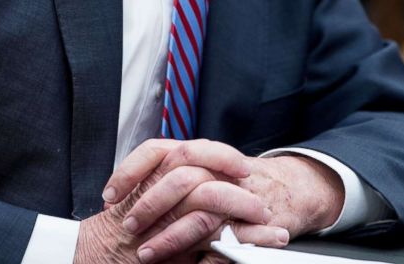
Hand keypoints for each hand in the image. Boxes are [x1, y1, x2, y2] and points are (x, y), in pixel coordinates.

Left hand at [94, 142, 345, 260]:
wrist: (292, 188)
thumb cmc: (238, 181)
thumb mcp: (204, 170)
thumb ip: (172, 175)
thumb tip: (128, 194)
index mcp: (198, 154)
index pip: (157, 150)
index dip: (131, 171)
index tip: (111, 196)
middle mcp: (215, 167)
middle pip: (177, 176)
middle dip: (149, 204)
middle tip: (129, 228)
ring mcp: (235, 193)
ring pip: (200, 210)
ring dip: (171, 236)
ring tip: (148, 253)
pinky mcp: (254, 222)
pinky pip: (226, 238)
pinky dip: (204, 253)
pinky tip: (192, 262)